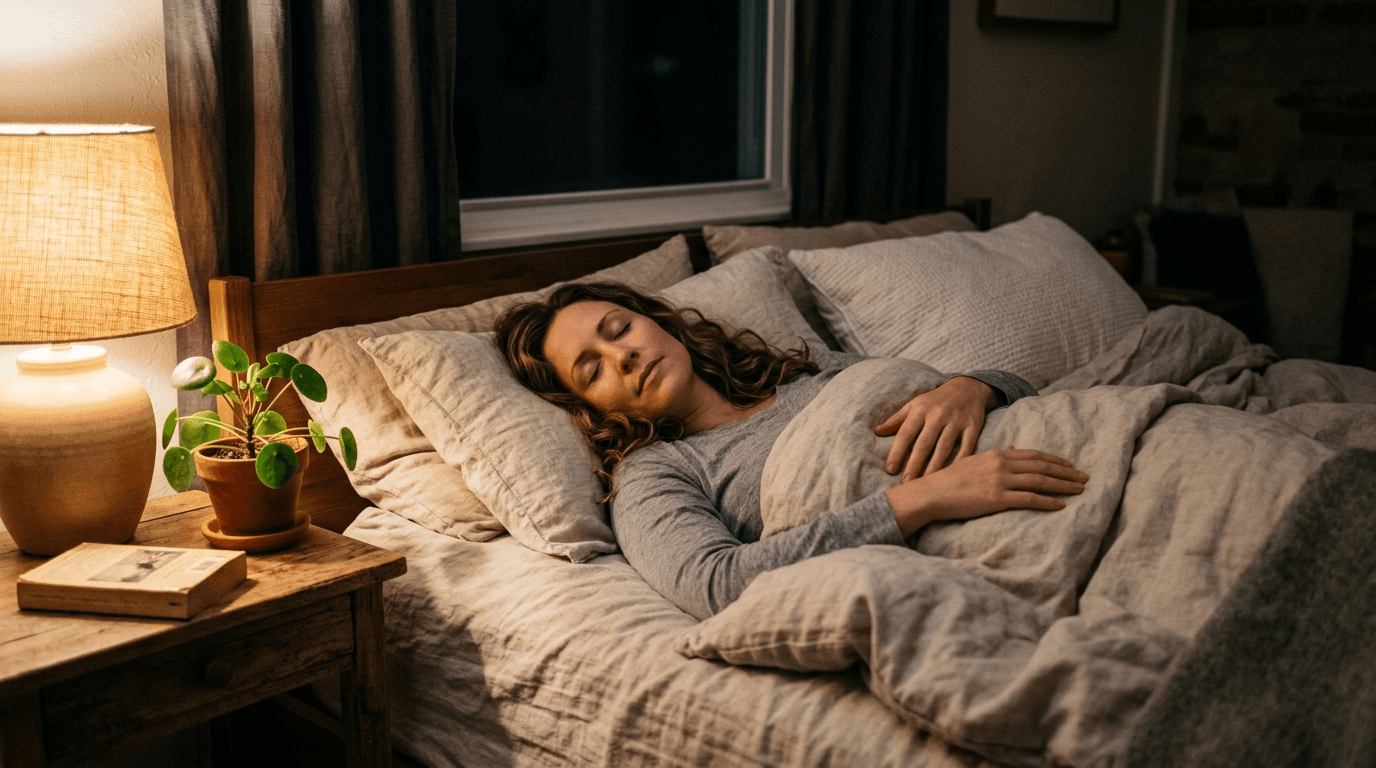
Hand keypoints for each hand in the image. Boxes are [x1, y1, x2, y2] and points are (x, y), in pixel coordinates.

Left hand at [875, 376, 996, 481]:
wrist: (966, 388)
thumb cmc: (935, 401)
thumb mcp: (914, 405)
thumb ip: (896, 420)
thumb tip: (876, 432)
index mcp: (920, 410)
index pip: (905, 434)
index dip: (897, 452)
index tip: (890, 470)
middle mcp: (938, 415)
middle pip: (924, 444)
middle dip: (914, 465)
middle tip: (906, 484)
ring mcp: (956, 421)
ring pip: (944, 447)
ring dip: (934, 467)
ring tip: (925, 484)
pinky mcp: (973, 427)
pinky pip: (967, 447)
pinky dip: (960, 462)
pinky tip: (952, 476)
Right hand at [886, 447, 1087, 536]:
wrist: (932, 493)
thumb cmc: (950, 479)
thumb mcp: (974, 462)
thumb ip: (996, 457)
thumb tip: (1013, 449)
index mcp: (997, 454)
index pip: (1034, 455)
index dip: (1055, 460)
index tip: (1070, 466)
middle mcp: (1002, 464)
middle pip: (1042, 467)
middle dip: (1066, 472)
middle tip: (1084, 478)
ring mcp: (1000, 481)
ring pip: (1040, 481)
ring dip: (1063, 486)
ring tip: (1079, 490)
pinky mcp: (997, 499)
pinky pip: (1029, 499)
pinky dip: (1047, 501)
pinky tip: (1061, 505)